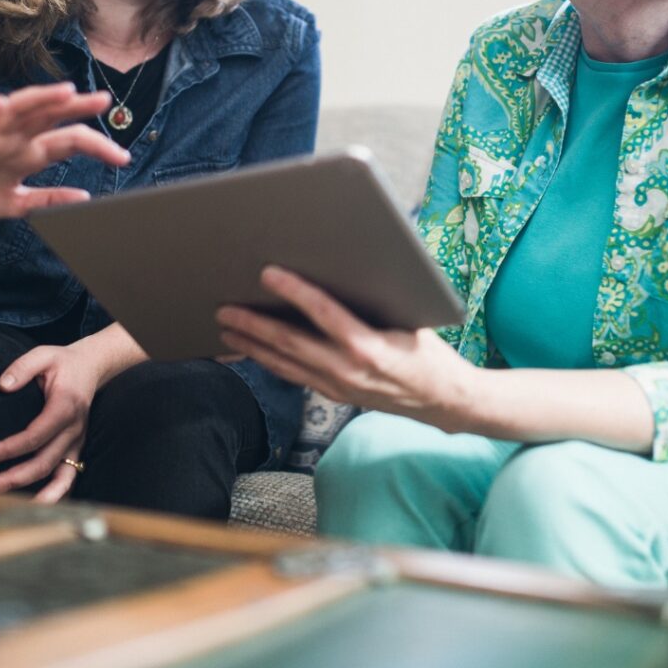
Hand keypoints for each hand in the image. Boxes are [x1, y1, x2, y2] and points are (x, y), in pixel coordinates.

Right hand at [0, 82, 128, 218]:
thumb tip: (84, 199)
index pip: (70, 142)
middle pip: (50, 116)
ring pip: (18, 109)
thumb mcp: (15, 203)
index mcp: (30, 152)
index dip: (97, 146)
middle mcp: (14, 137)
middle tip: (104, 100)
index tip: (123, 157)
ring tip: (64, 91)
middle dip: (77, 107)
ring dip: (40, 98)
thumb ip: (48, 199)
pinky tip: (1, 103)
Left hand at [0, 343, 99, 502]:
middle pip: (45, 461)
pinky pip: (69, 477)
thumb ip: (22, 367)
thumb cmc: (63, 362)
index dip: (9, 449)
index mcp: (66, 406)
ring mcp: (78, 440)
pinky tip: (36, 507)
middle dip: (16, 477)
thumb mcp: (43, 354)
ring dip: (38, 494)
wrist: (92, 366)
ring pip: (61, 476)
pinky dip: (56, 495)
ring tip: (12, 507)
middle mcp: (75, 428)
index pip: (36, 435)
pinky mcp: (76, 447)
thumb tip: (2, 385)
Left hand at [216, 266, 475, 430]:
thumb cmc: (429, 352)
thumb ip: (376, 301)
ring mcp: (338, 386)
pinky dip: (269, 362)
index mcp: (371, 348)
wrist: (443, 401)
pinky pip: (294, 376)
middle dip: (253, 324)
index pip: (324, 313)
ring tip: (226, 329)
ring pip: (285, 364)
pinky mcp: (334, 395)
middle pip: (290, 344)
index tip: (269, 272)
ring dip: (252, 346)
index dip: (294, 291)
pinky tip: (253, 351)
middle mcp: (349, 371)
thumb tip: (344, 266)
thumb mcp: (411, 320)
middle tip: (223, 307)